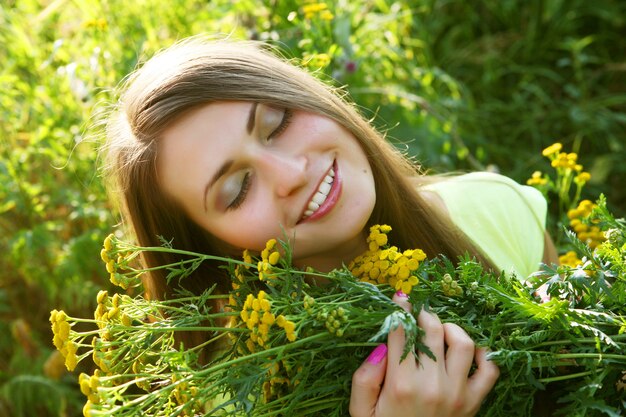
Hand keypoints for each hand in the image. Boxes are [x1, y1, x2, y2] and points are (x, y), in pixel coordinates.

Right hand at [349, 292, 498, 416]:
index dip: (400, 309)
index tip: (400, 298)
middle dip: (423, 315)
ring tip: (440, 331)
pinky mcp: (473, 403)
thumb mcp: (360, 411)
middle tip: (418, 315)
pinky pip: (489, 371)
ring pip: (462, 343)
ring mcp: (456, 393)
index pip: (402, 332)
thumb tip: (381, 347)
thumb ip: (364, 378)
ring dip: (451, 329)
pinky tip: (470, 352)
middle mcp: (431, 384)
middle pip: (432, 330)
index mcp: (400, 384)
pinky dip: (485, 355)